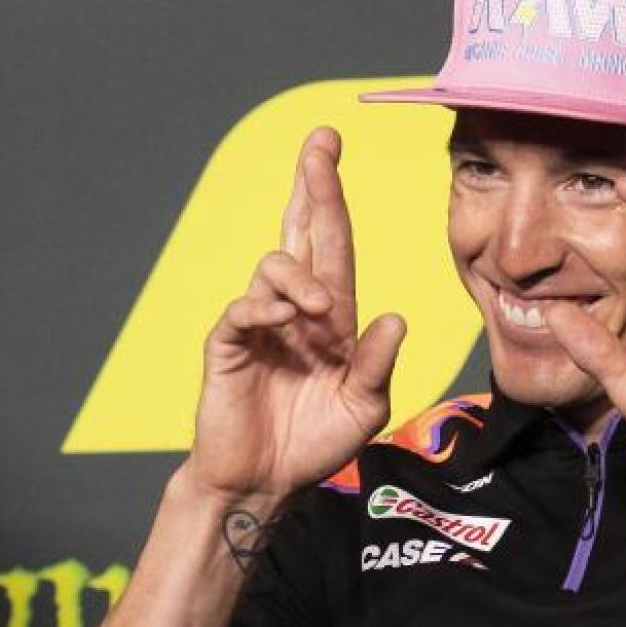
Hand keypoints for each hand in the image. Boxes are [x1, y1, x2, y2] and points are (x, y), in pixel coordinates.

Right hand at [188, 127, 405, 504]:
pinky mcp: (229, 344)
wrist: (267, 482)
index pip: (335, 243)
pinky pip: (243, 308)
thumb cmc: (317, 441)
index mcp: (333, 314)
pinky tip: (284, 318)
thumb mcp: (364, 405)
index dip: (333, 197)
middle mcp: (297, 307)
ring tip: (319, 311)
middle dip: (312, 185)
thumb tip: (396, 316)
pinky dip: (264, 306)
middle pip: (303, 231)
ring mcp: (262, 322)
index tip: (333, 148)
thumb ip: (377, 364)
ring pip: (275, 265)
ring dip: (301, 277)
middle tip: (321, 143)